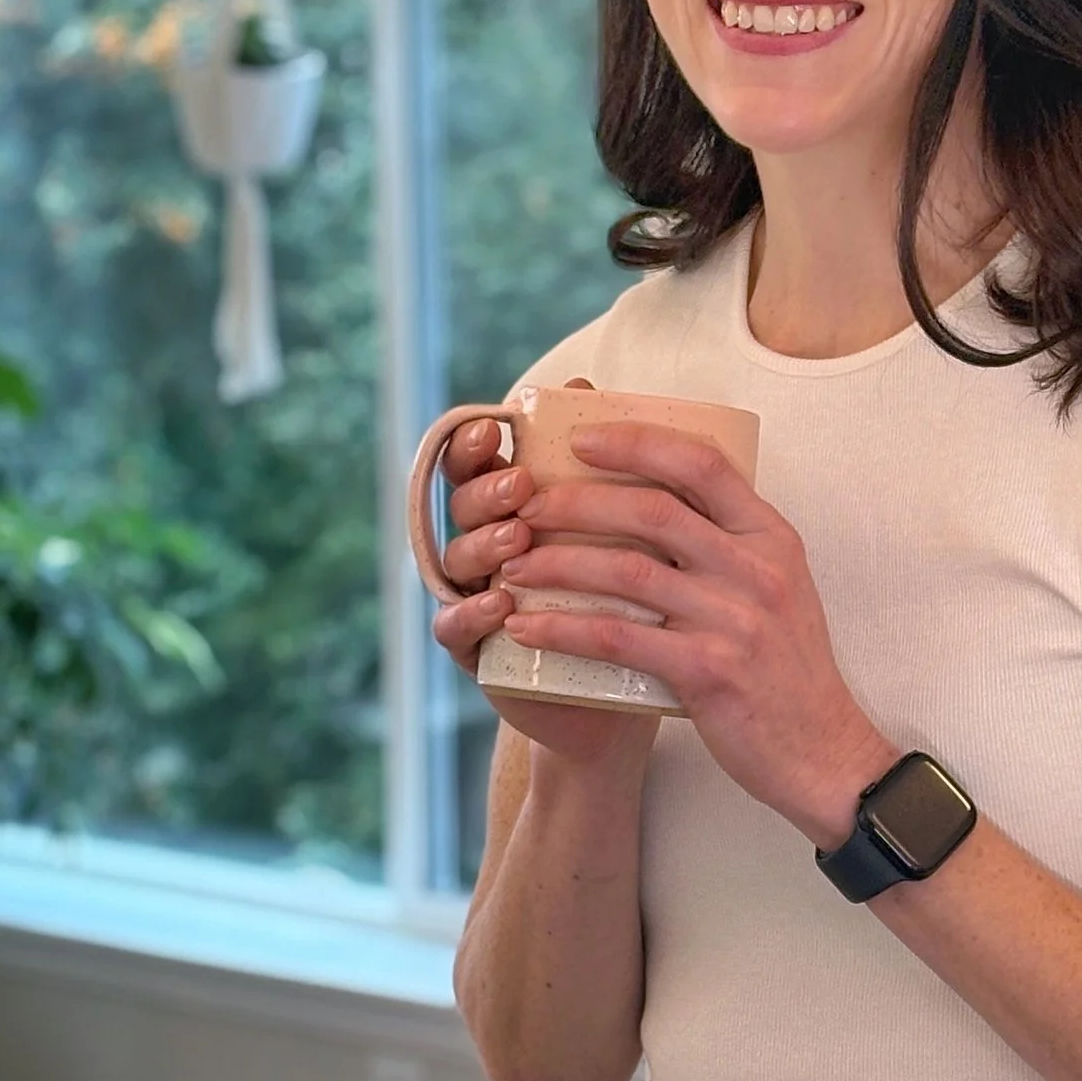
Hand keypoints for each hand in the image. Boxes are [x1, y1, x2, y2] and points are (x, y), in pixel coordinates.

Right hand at [431, 415, 653, 768]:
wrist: (627, 696)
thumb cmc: (627, 599)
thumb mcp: (626, 530)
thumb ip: (603, 464)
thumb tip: (590, 384)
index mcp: (514, 508)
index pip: (479, 463)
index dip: (476, 443)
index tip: (498, 430)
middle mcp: (486, 547)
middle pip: (462, 504)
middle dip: (487, 490)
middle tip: (522, 485)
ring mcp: (476, 597)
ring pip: (456, 560)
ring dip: (483, 544)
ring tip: (518, 538)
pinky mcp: (476, 652)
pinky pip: (454, 627)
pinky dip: (472, 613)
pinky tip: (500, 604)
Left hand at [498, 422, 889, 843]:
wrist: (824, 753)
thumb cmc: (790, 672)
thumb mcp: (781, 588)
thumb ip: (731, 546)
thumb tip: (658, 504)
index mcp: (771, 538)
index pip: (702, 464)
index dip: (637, 443)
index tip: (584, 440)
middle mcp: (755, 569)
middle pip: (652, 511)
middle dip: (577, 502)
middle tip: (528, 508)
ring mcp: (733, 620)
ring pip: (626, 571)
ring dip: (558, 565)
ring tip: (513, 566)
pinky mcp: (707, 672)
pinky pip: (617, 639)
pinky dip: (563, 630)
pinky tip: (526, 629)